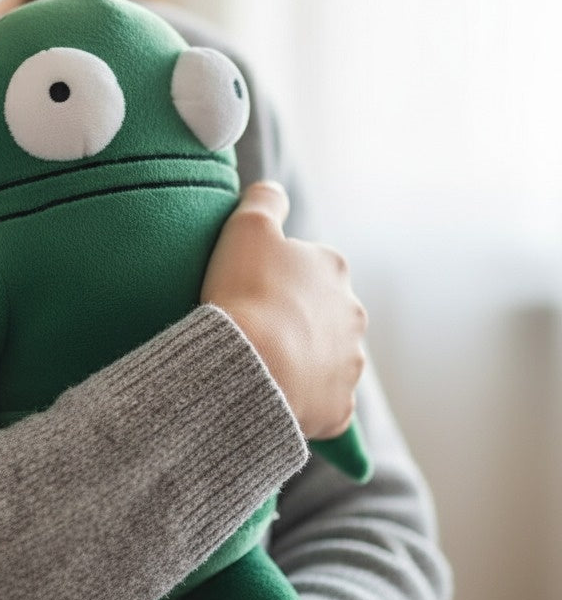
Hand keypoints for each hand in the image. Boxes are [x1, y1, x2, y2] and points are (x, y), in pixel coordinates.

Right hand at [201, 181, 367, 439]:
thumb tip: (272, 191)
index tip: (249, 293)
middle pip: (322, 315)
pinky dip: (304, 403)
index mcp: (333, 269)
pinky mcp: (339, 408)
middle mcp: (353, 314)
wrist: (252, 364)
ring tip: (262, 369)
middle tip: (253, 332)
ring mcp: (349, 364)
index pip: (308, 268)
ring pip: (326, 360)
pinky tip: (274, 399)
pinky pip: (323, 405)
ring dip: (302, 363)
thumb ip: (264, 201)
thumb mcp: (246, 227)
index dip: (276, 280)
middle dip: (296, 322)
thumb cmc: (246, 293)